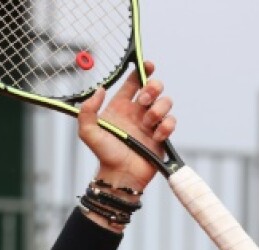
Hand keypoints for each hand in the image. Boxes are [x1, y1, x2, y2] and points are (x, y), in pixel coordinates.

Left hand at [77, 60, 176, 192]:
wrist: (121, 175)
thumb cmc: (104, 154)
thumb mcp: (88, 132)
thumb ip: (87, 110)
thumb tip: (99, 90)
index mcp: (120, 107)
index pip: (132, 82)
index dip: (141, 70)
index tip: (147, 65)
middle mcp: (136, 112)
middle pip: (154, 87)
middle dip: (153, 88)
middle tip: (144, 101)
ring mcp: (150, 122)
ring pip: (165, 101)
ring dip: (159, 109)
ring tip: (148, 122)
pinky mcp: (162, 134)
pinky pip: (171, 121)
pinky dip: (166, 126)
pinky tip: (156, 136)